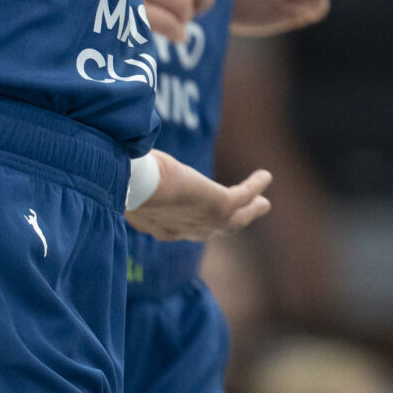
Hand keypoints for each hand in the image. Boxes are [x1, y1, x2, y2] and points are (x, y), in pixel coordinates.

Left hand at [126, 151, 271, 239]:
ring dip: (250, 210)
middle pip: (216, 230)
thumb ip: (136, 180)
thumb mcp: (131, 183)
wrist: (136, 185)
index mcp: (160, 225)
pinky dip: (255, 186)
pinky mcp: (220, 206)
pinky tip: (265, 175)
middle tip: (246, 213)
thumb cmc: (127, 180)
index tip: (204, 214)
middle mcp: (184, 230)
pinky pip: (246, 197)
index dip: (197, 223)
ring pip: (237, 220)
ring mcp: (205, 221)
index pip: (182, 228)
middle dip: (233, 222)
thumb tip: (129, 162)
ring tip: (264, 203)